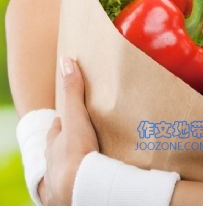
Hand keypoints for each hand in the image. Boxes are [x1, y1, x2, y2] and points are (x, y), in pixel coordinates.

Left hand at [42, 58, 98, 205]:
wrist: (79, 188)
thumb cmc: (76, 153)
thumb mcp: (76, 117)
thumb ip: (73, 91)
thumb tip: (66, 60)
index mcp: (56, 143)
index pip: (58, 128)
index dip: (64, 121)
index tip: (71, 116)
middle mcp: (55, 161)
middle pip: (61, 147)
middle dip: (71, 142)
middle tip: (86, 136)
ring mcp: (63, 178)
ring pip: (69, 166)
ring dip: (79, 161)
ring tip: (94, 158)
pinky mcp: (75, 193)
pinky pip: (80, 184)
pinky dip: (86, 179)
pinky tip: (95, 178)